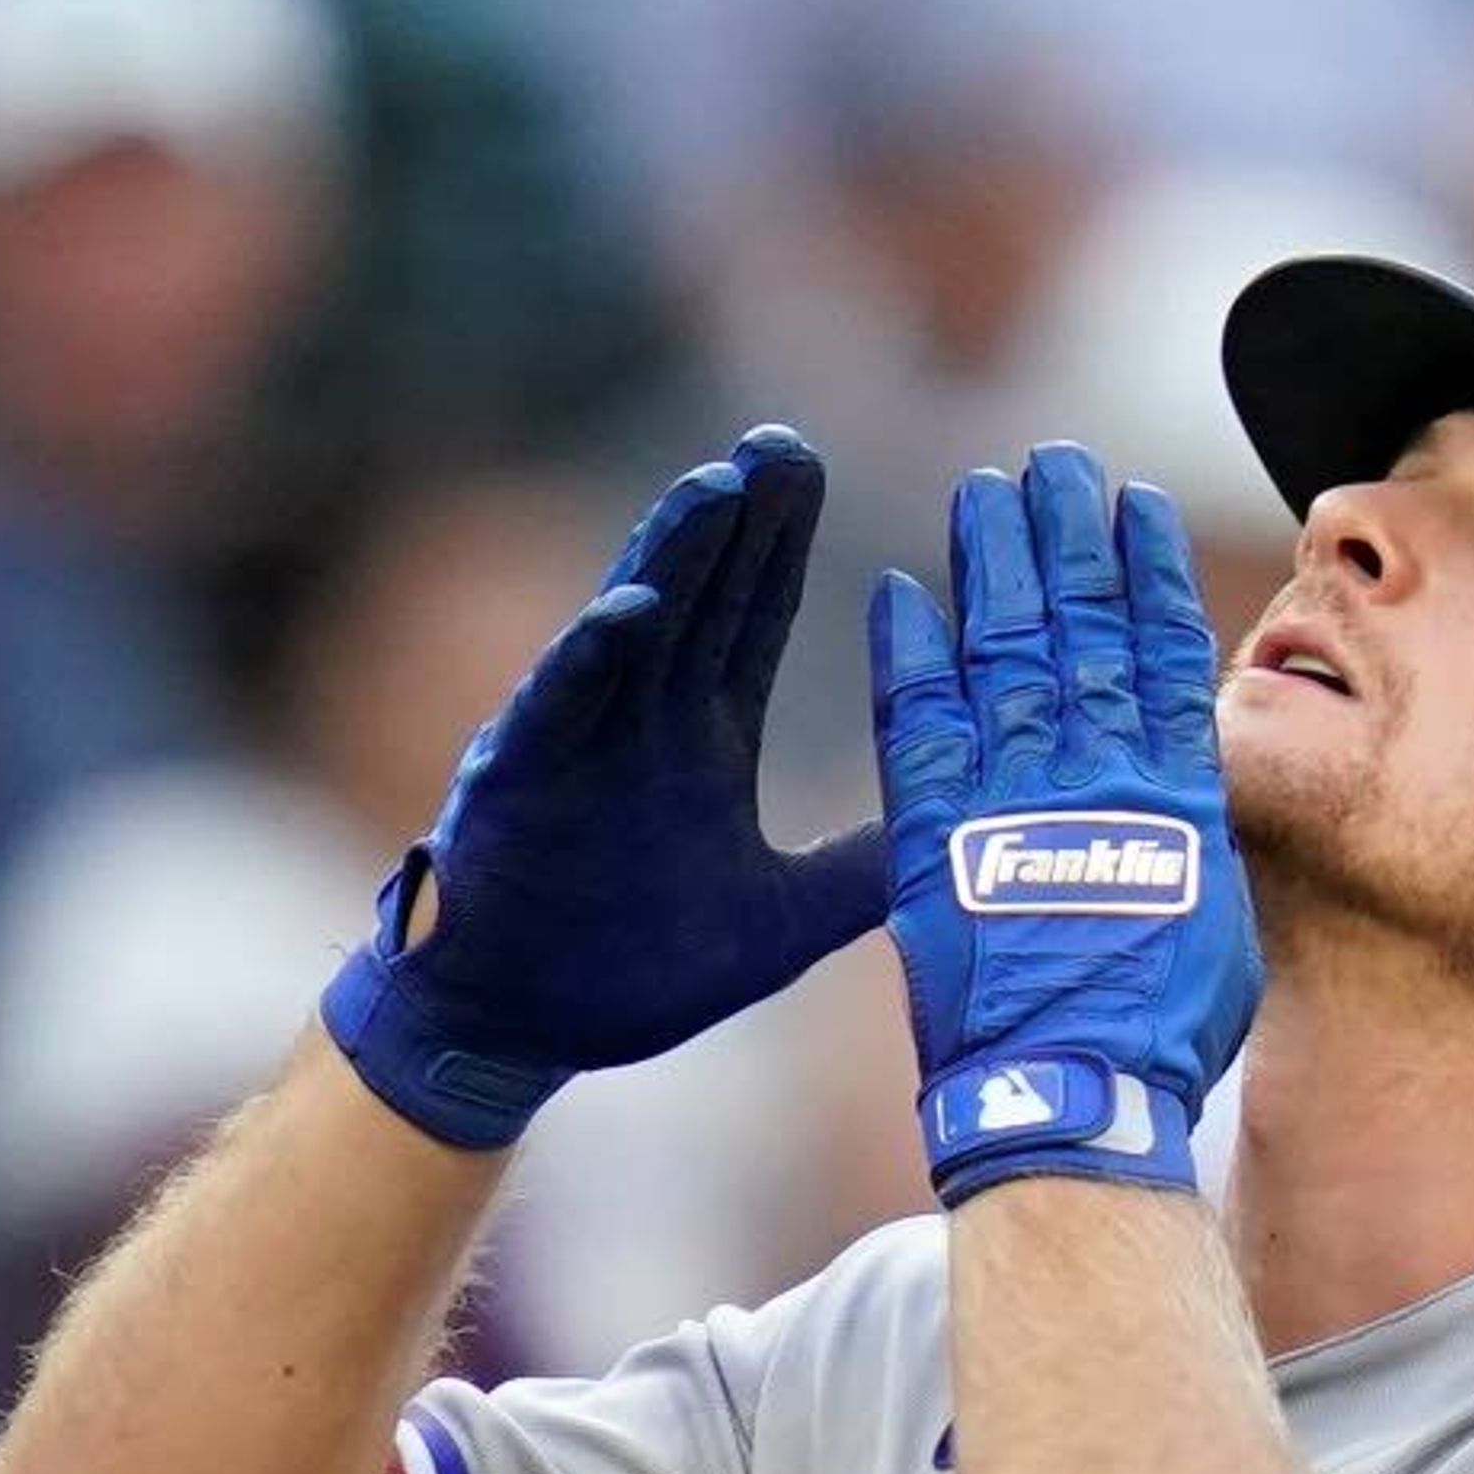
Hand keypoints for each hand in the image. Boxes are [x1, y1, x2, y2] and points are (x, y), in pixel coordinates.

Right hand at [324, 429, 886, 1148]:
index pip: (751, 618)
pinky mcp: (523, 785)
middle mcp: (643, 723)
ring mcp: (581, 745)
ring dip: (674, 557)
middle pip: (700, 596)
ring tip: (719, 483)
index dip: (782, 545)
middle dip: (739, 519)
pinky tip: (630, 606)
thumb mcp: (780, 922)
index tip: (815, 467)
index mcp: (702, 741)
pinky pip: (561, 708)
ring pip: (636, 628)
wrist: (520, 1033)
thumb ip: (858, 874)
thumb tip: (953, 843)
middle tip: (781, 440)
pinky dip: (592, 658)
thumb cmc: (629, 973)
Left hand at [870, 446, 1261, 1202]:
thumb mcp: (1217, 926)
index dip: (1144, 573)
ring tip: (988, 492)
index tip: (1132, 506)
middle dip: (1068, 539)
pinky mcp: (933, 835)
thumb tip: (1187, 788)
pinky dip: (913, 654)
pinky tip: (906, 592)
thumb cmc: (1157, 1037)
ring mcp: (1009, 797)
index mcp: (1171, 795)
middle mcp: (1093, 776)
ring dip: (996, 568)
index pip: (1157, 652)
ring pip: (1005, 652)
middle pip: (1078, 628)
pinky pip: (919, 723)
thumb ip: (1193, 840)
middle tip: (1052, 463)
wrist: (1073, 1097)